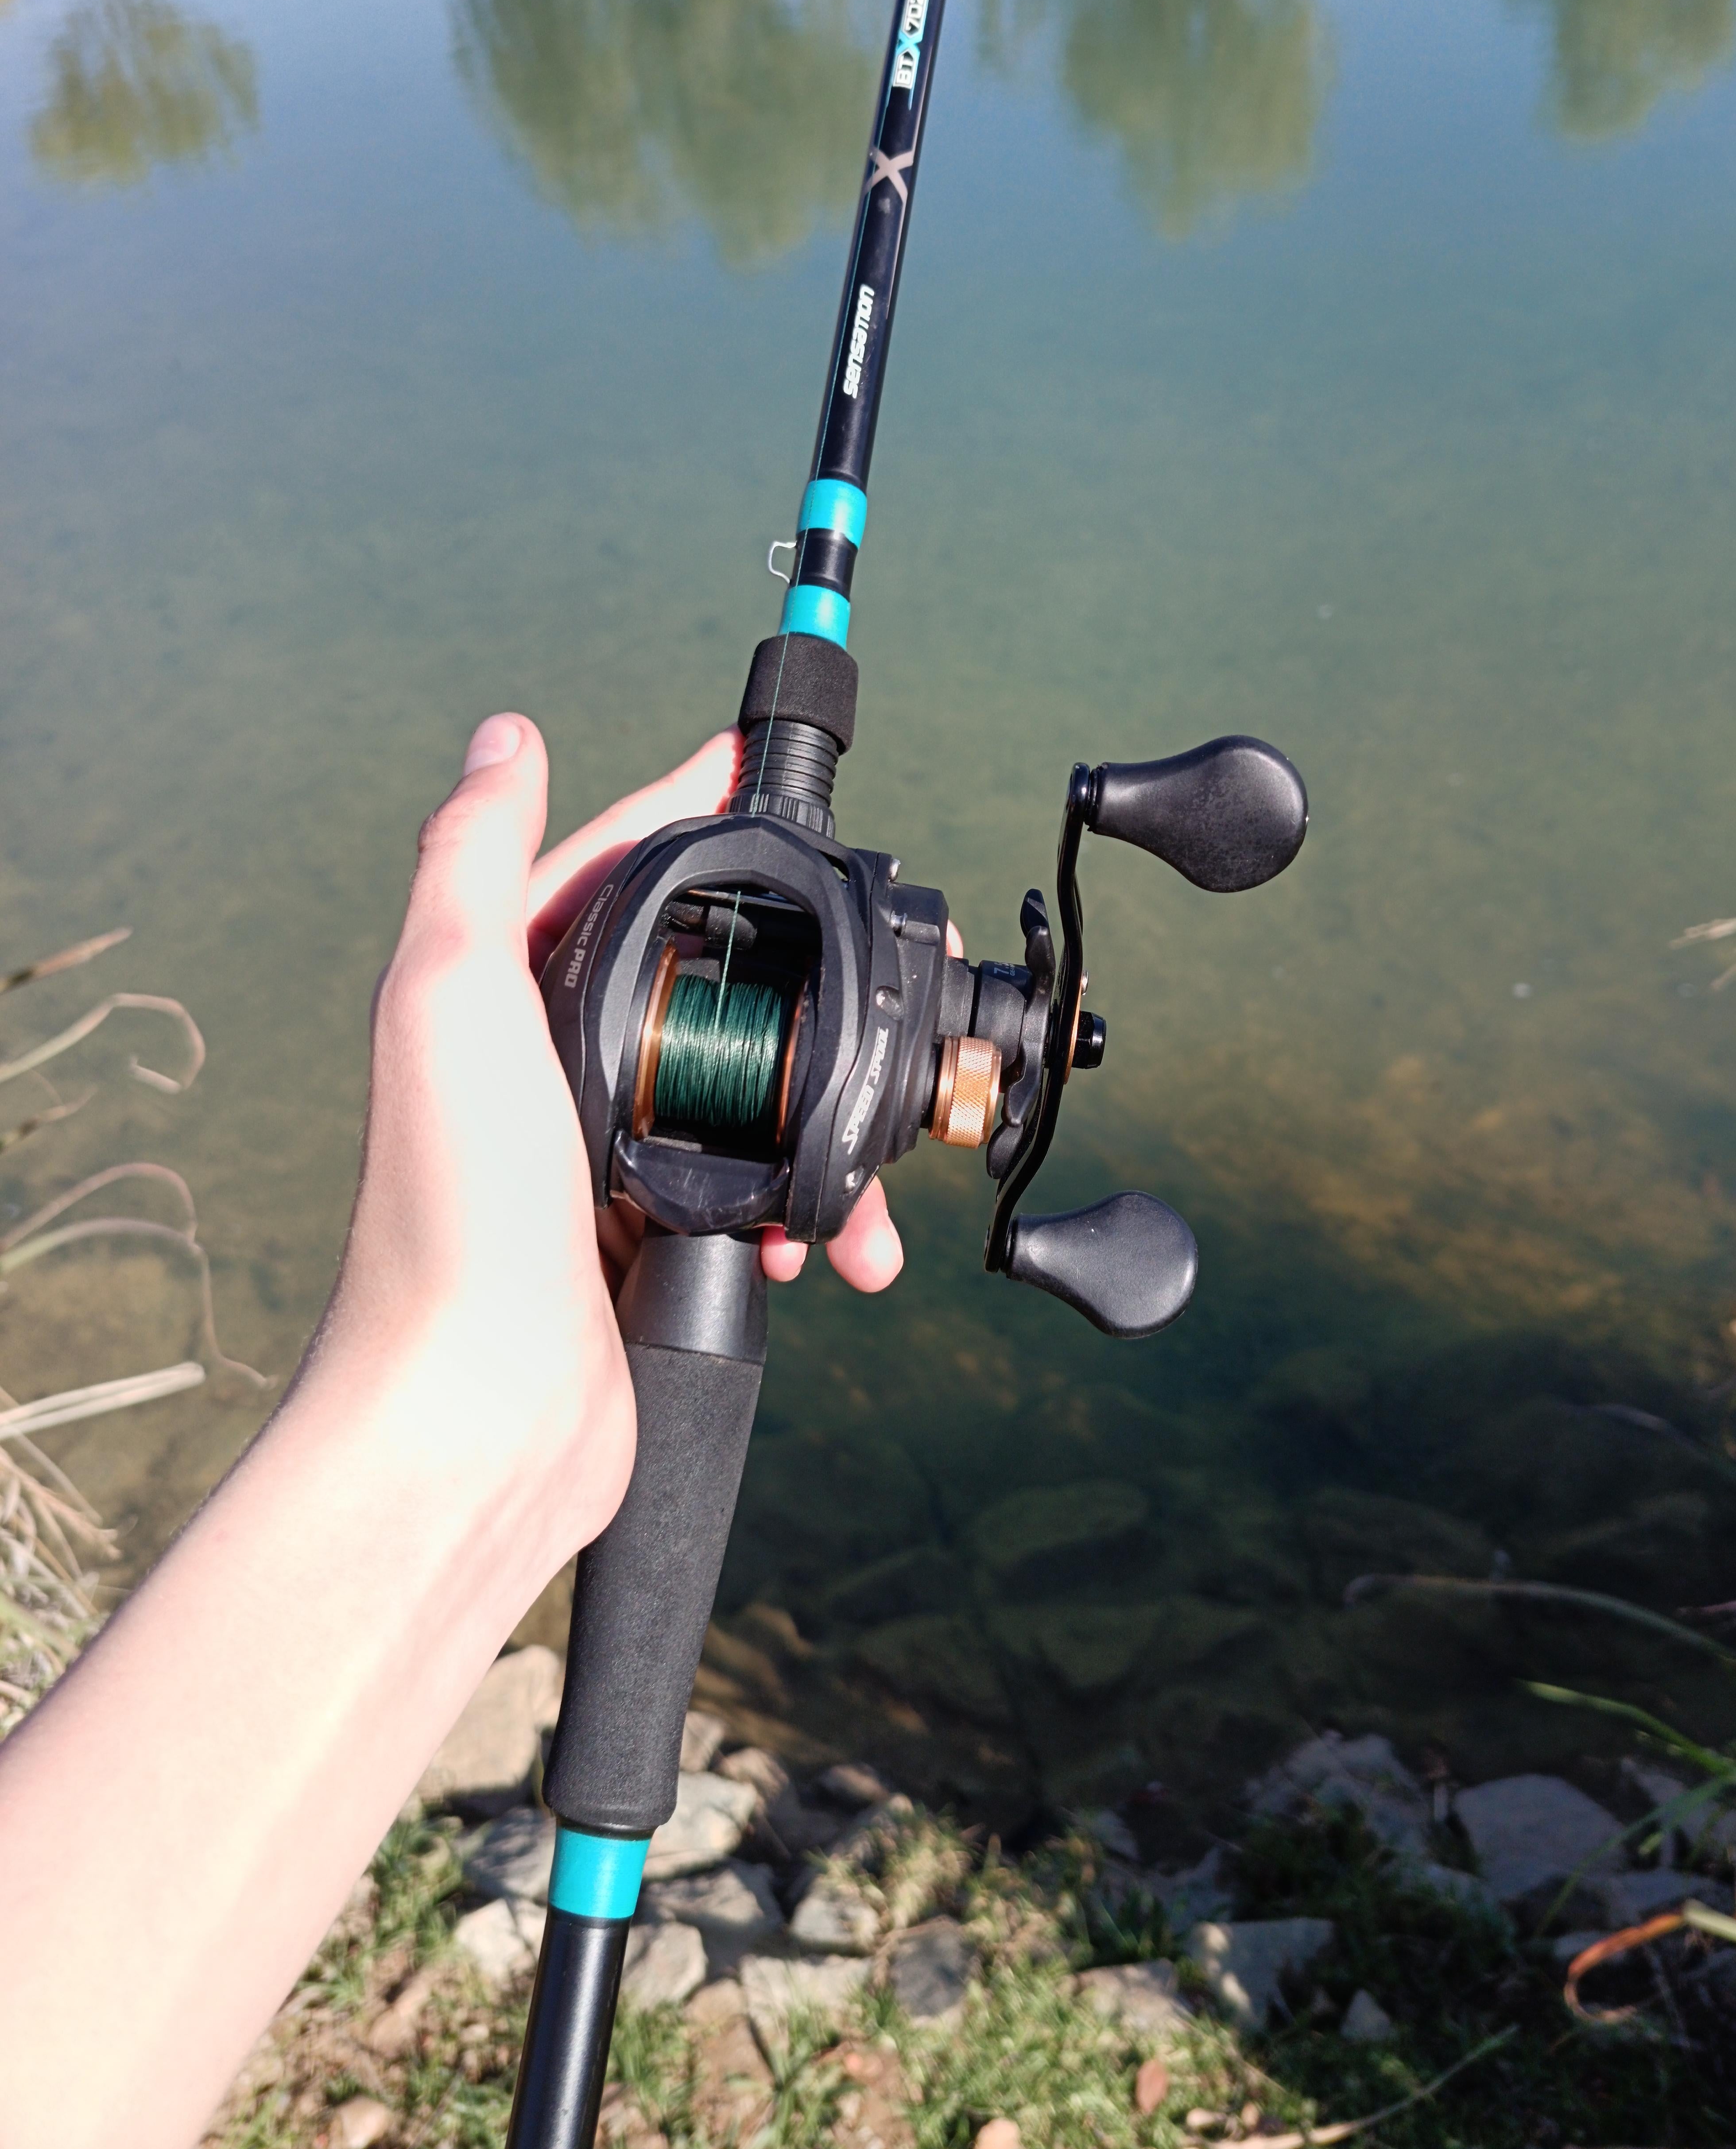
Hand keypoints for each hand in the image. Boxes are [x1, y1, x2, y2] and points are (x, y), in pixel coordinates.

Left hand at [314, 715, 912, 1560]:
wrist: (479, 1410)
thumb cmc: (451, 1213)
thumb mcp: (451, 993)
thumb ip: (476, 857)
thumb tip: (503, 738)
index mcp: (497, 998)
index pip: (606, 872)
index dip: (680, 811)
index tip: (745, 763)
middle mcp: (546, 1070)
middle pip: (694, 979)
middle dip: (787, 971)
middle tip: (862, 951)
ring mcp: (603, 1157)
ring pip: (743, 1093)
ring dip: (820, 1113)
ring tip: (871, 1124)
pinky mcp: (651, 1237)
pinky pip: (756, 1193)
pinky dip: (808, 1210)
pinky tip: (827, 1236)